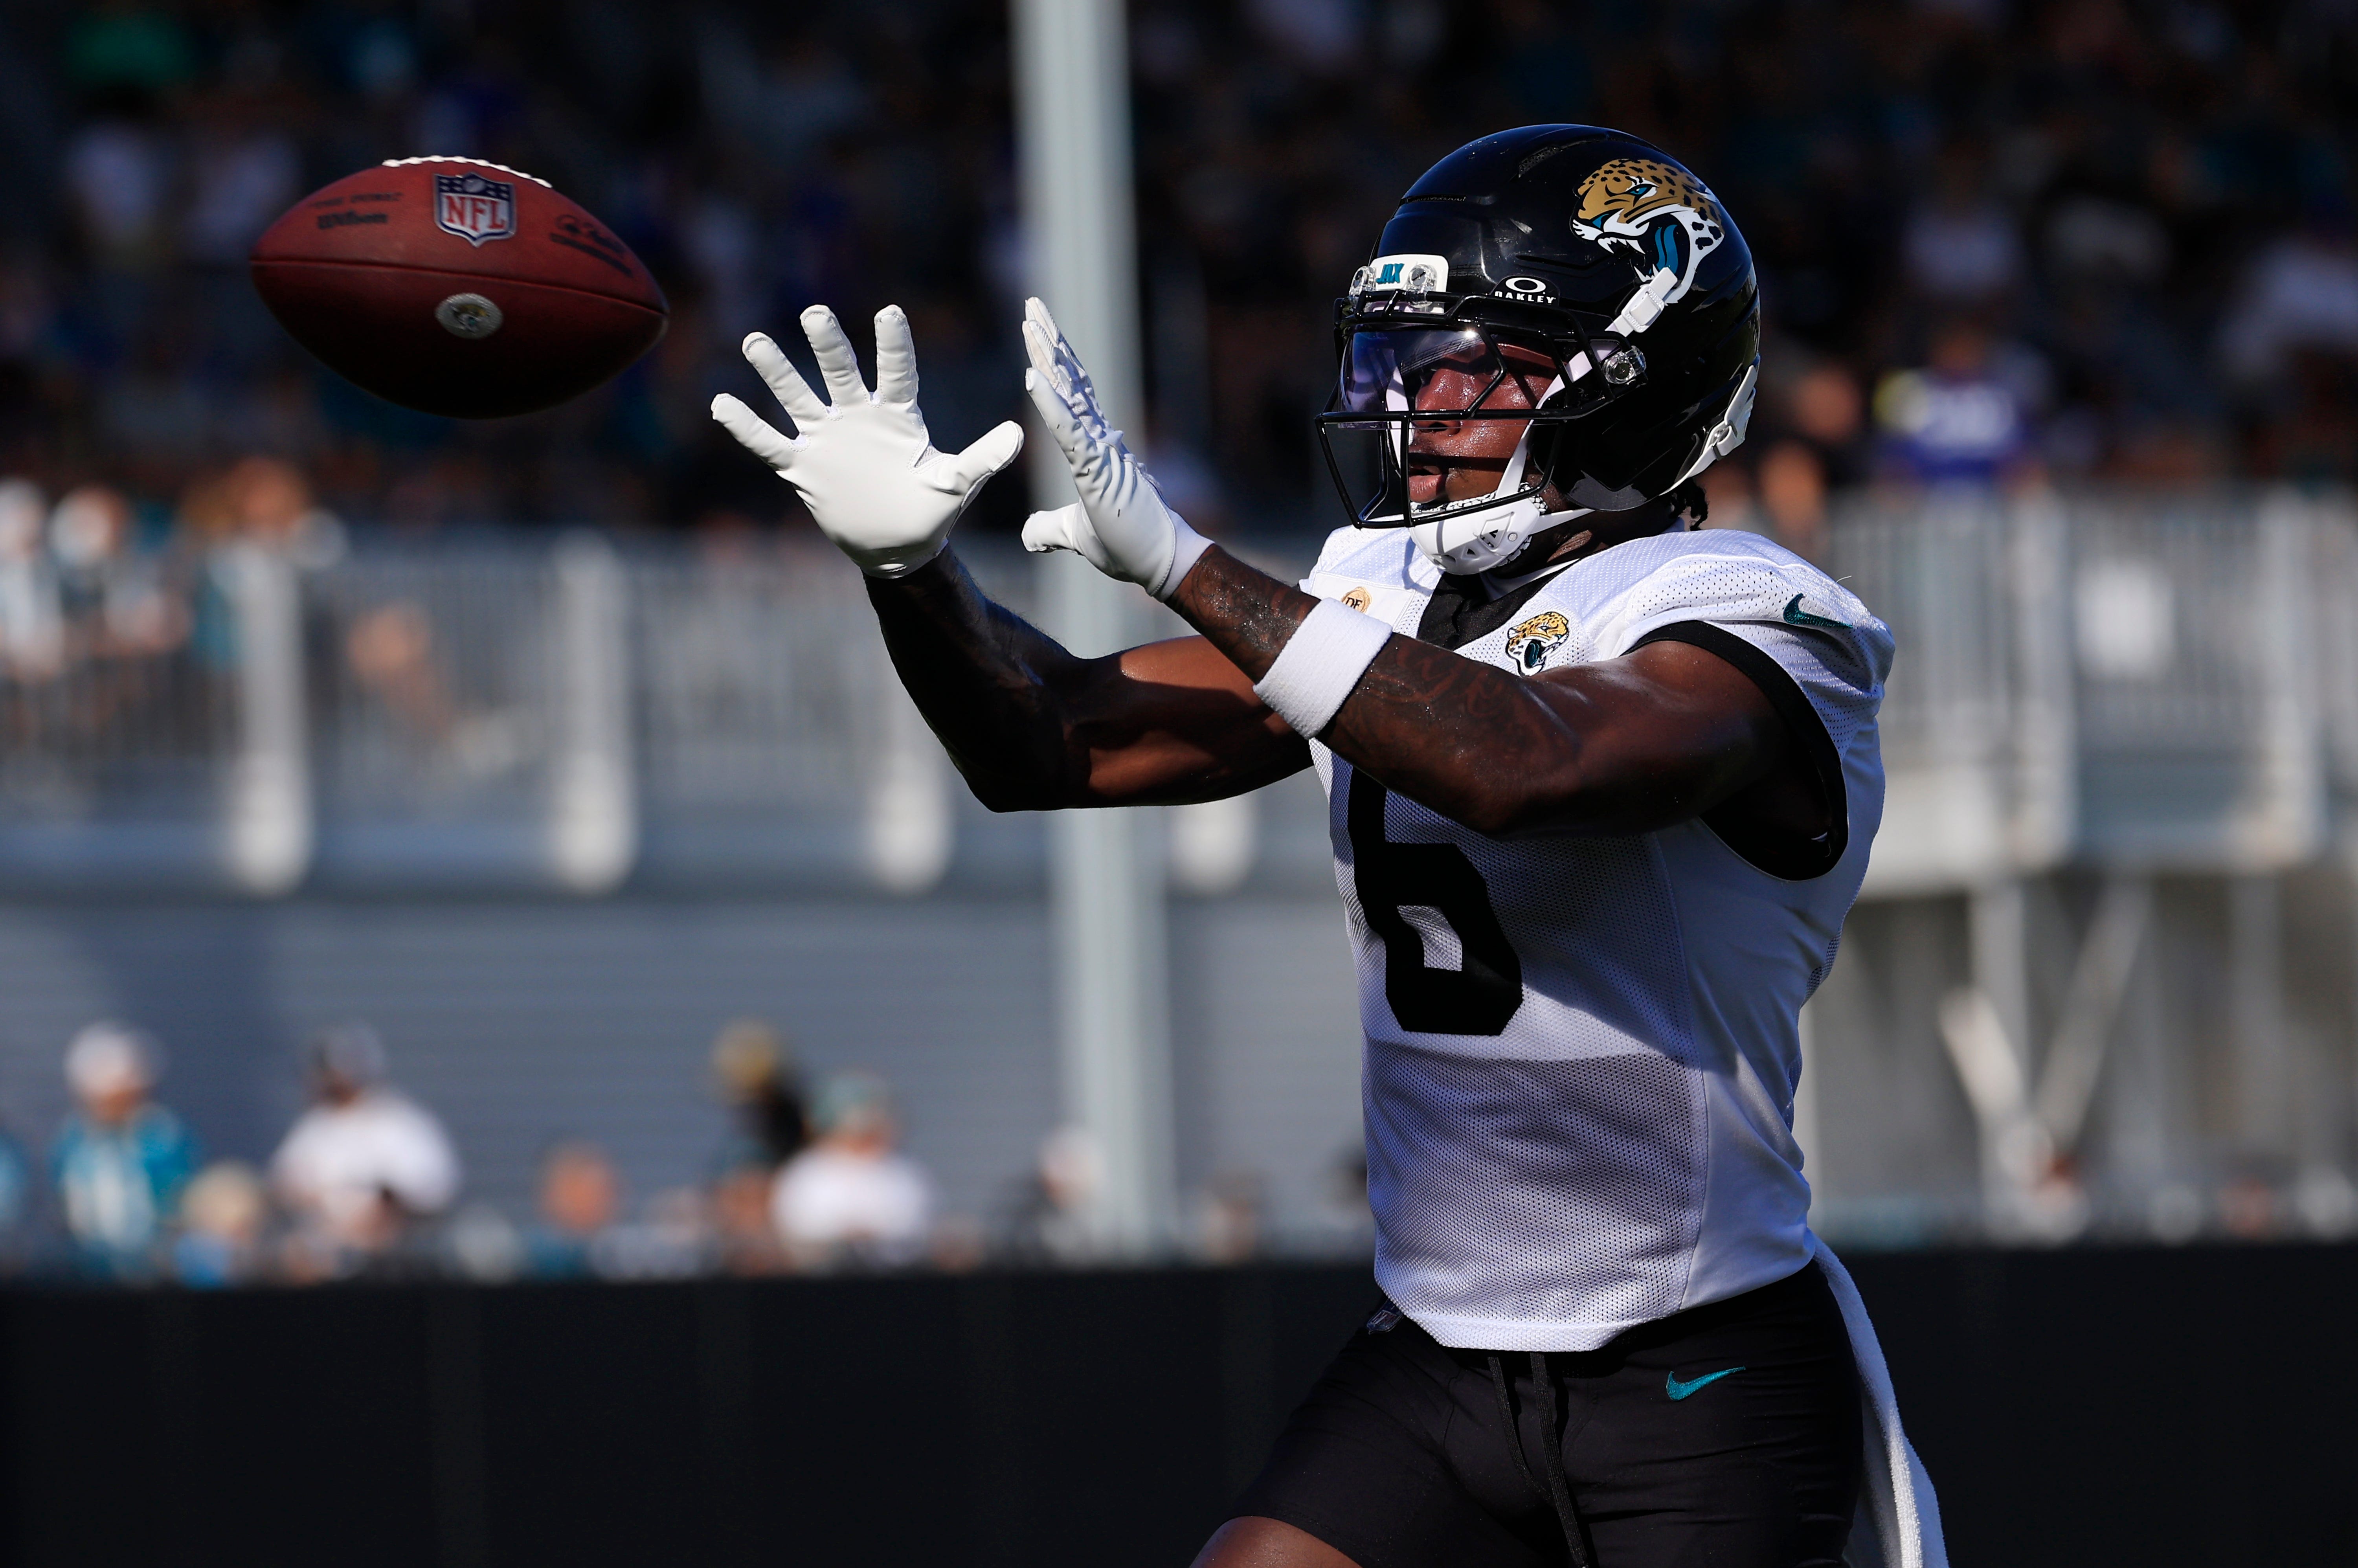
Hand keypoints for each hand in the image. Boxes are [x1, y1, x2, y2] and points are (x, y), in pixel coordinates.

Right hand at [713, 304, 1023, 577]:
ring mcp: (827, 439)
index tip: (889, 313)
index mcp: (898, 416)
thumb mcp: (957, 484)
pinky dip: (747, 427)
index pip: (895, 372)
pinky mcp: (803, 466)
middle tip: (815, 313)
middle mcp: (858, 417)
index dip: (893, 345)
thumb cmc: (930, 511)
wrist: (897, 547)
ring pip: (798, 397)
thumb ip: (981, 459)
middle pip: (840, 373)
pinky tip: (721, 402)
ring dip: (777, 372)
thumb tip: (1017, 435)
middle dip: (828, 345)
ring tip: (755, 341)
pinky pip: (770, 443)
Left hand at [1019, 297, 1209, 600]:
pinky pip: (1069, 430)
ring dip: (1048, 357)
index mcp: (1094, 447)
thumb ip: (1050, 530)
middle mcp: (1100, 438)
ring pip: (1070, 393)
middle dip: (1049, 341)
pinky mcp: (1099, 469)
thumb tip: (1028, 537)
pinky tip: (1032, 377)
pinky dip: (1050, 404)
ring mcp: (1101, 449)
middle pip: (1070, 379)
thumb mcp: (1076, 536)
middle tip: (1032, 305)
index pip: (1070, 395)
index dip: (1052, 363)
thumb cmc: (1127, 546)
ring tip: (1030, 321)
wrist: (1161, 564)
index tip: (1035, 331)